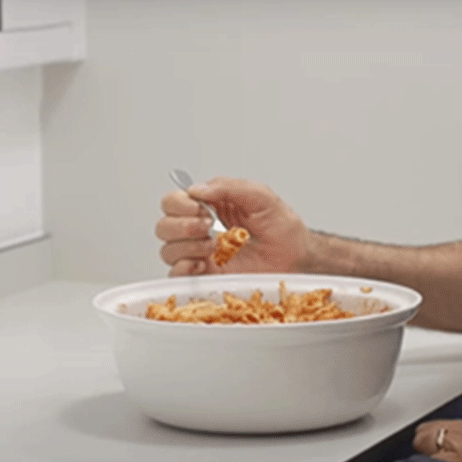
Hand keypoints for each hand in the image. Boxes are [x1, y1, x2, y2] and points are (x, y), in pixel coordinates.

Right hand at [156, 177, 308, 275]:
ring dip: (187, 246)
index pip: (174, 201)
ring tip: (213, 247)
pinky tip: (205, 263)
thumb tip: (198, 189)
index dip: (181, 204)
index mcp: (211, 206)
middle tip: (209, 227)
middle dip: (182, 225)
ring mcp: (203, 253)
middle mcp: (203, 229)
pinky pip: (177, 274)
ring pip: (168, 249)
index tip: (202, 208)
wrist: (297, 257)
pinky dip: (185, 267)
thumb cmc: (283, 228)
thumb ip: (230, 186)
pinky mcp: (208, 275)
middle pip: (164, 225)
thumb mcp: (261, 197)